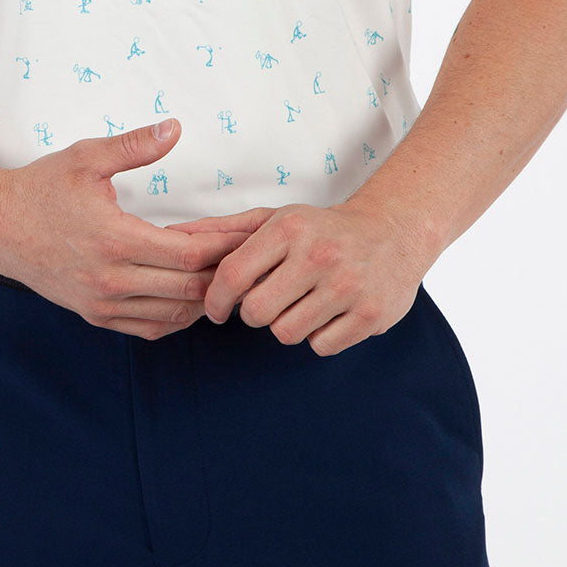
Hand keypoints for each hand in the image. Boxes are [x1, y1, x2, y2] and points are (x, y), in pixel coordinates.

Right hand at [0, 119, 274, 338]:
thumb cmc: (40, 188)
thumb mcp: (86, 157)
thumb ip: (134, 146)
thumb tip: (175, 128)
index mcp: (114, 240)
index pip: (192, 252)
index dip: (230, 241)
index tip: (255, 227)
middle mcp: (112, 281)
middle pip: (192, 288)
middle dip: (230, 269)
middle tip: (256, 250)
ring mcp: (103, 304)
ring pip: (176, 315)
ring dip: (208, 296)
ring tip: (234, 271)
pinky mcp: (96, 315)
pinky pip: (152, 328)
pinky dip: (180, 315)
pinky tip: (196, 294)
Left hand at [168, 201, 438, 355]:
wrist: (393, 231)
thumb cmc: (321, 229)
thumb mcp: (276, 219)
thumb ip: (225, 232)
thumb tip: (174, 237)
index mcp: (289, 228)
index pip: (233, 275)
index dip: (215, 299)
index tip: (215, 309)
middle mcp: (319, 255)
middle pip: (256, 312)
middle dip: (253, 313)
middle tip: (267, 301)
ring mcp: (348, 286)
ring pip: (286, 333)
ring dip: (286, 325)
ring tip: (300, 304)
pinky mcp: (370, 315)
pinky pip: (320, 346)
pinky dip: (318, 336)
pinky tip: (328, 313)